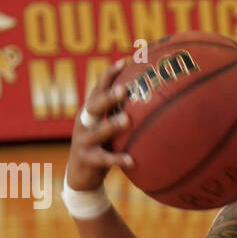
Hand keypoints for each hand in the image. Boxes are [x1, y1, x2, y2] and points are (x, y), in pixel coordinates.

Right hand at [65, 59, 133, 191]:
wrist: (81, 176)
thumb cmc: (103, 147)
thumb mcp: (111, 130)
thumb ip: (125, 116)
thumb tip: (155, 103)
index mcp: (91, 112)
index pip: (99, 88)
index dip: (110, 74)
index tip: (125, 61)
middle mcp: (84, 122)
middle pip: (94, 105)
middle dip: (108, 96)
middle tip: (124, 89)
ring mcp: (83, 141)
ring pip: (97, 131)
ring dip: (112, 124)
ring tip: (127, 120)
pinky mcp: (86, 159)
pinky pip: (103, 159)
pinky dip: (117, 159)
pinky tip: (132, 161)